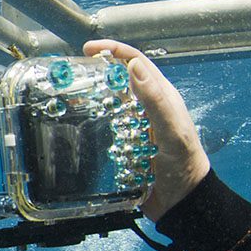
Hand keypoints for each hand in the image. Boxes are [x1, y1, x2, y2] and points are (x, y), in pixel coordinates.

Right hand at [83, 40, 209, 221]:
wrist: (181, 201)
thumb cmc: (184, 164)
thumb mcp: (172, 130)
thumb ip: (157, 100)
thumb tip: (133, 67)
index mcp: (160, 97)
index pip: (135, 63)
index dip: (113, 51)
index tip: (88, 49)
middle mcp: (144, 108)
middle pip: (115, 81)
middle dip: (94, 74)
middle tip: (71, 76)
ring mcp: (131, 127)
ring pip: (104, 105)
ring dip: (86, 100)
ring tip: (66, 101)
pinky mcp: (120, 146)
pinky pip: (99, 131)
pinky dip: (85, 127)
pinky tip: (73, 130)